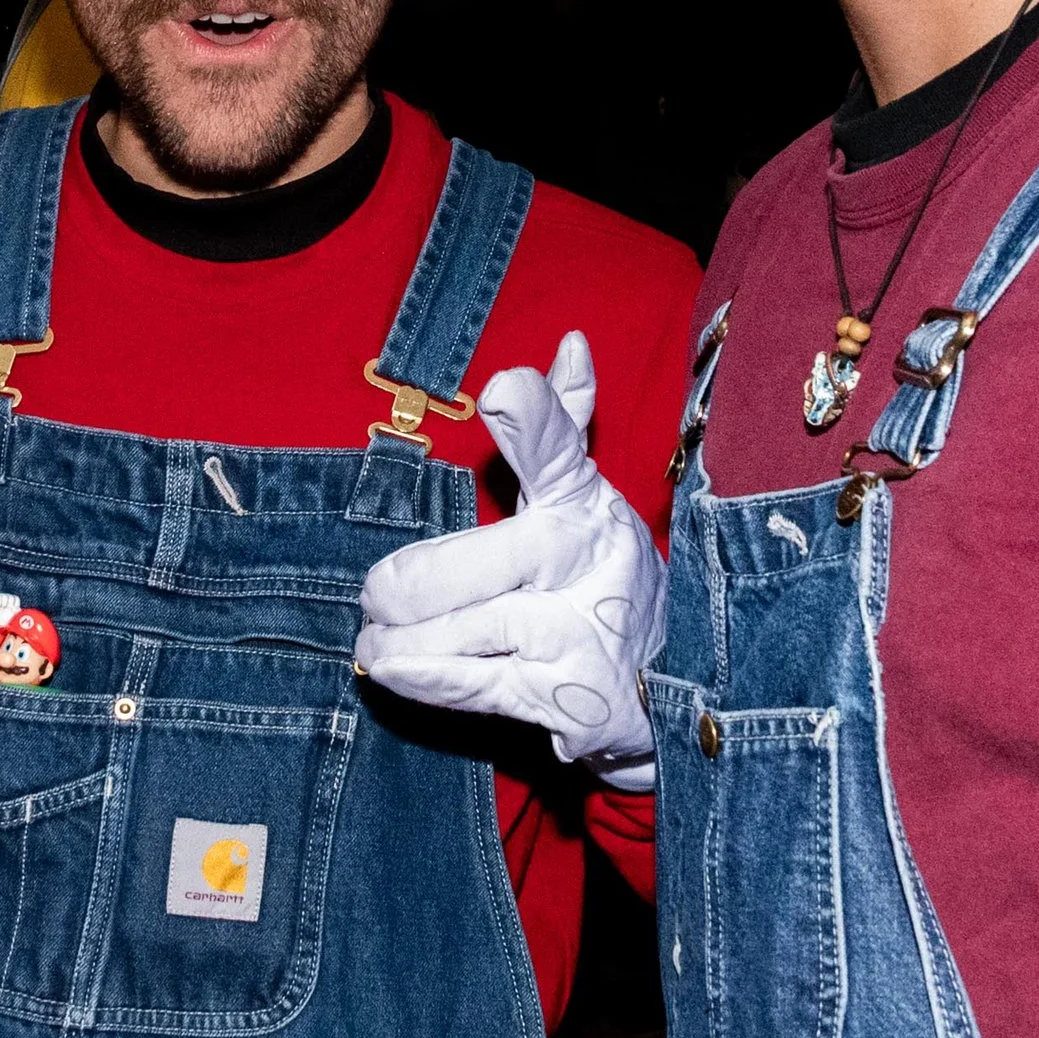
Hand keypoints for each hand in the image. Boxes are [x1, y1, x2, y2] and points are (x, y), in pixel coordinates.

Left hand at [355, 330, 662, 787]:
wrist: (661, 684)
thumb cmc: (593, 573)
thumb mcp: (582, 496)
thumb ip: (558, 426)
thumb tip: (571, 344)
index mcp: (583, 498)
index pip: (554, 451)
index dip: (531, 419)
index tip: (503, 388)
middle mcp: (584, 558)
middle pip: (472, 562)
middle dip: (406, 585)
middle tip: (378, 593)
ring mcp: (577, 629)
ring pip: (463, 627)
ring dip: (401, 637)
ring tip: (377, 636)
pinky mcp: (563, 693)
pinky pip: (469, 681)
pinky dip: (421, 674)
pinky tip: (392, 666)